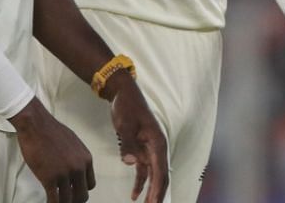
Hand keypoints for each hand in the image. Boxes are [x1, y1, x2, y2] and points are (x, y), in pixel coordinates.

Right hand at [9, 98, 94, 202]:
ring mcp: (65, 174)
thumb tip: (74, 169)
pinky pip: (54, 199)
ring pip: (69, 200)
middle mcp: (78, 168)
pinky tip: (49, 202)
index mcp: (86, 159)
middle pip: (82, 195)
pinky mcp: (50, 178)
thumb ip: (77, 158)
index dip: (81, 190)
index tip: (74, 192)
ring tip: (57, 201)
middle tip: (66, 200)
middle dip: (74, 200)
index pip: (90, 184)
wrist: (37, 125)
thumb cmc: (52, 131)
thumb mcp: (74, 144)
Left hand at [102, 71, 168, 202]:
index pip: (160, 170)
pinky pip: (144, 170)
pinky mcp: (141, 148)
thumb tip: (131, 163)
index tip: (154, 202)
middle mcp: (157, 147)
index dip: (158, 188)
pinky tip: (134, 194)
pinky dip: (140, 182)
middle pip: (161, 175)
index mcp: (157, 141)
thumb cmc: (127, 106)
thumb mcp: (125, 124)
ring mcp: (150, 148)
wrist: (123, 93)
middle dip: (158, 193)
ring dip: (151, 190)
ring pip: (153, 174)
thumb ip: (128, 144)